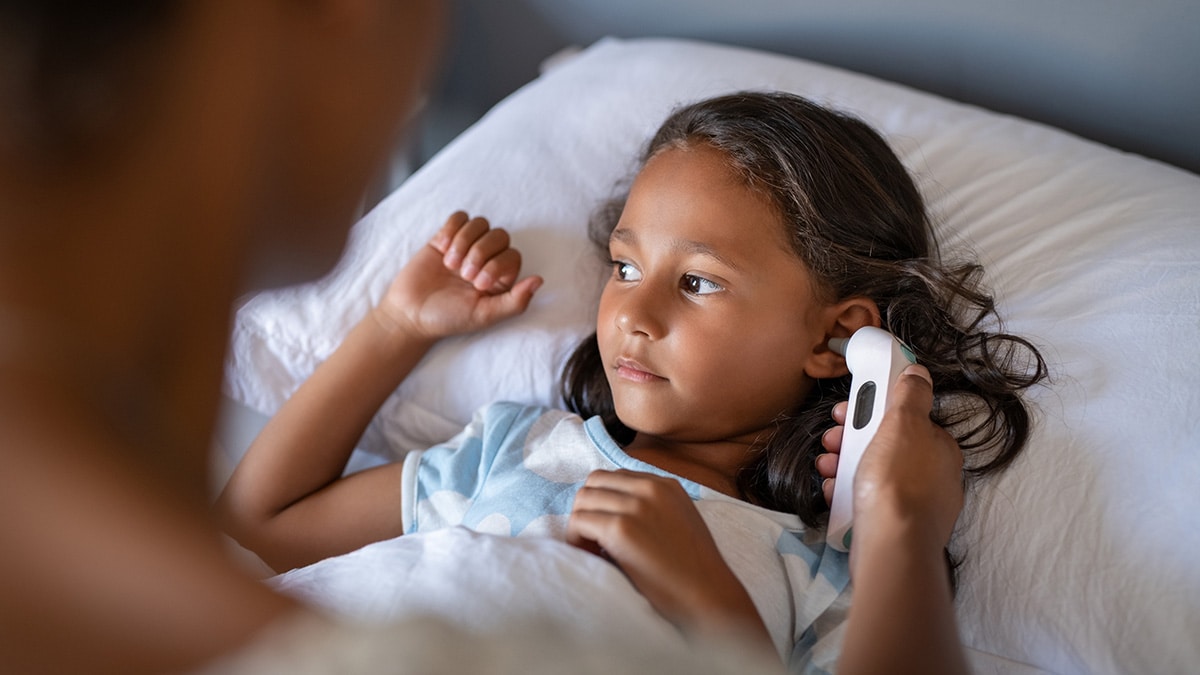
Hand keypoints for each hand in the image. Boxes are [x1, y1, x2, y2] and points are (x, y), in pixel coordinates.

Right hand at [374, 211, 542, 339]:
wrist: (410, 313)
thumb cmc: (449, 318)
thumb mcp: (485, 315)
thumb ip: (515, 301)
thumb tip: (539, 280)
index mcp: (500, 279)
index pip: (512, 255)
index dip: (497, 265)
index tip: (478, 285)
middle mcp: (487, 260)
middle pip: (499, 235)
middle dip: (481, 252)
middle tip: (464, 276)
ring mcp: (466, 247)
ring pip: (480, 223)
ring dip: (465, 242)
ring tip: (450, 265)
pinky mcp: (445, 238)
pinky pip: (459, 217)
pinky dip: (451, 229)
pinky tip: (441, 249)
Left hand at [566, 470, 765, 638]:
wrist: (709, 596)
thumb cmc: (694, 571)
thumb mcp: (680, 522)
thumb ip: (653, 509)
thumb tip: (614, 514)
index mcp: (666, 485)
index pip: (616, 477)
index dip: (604, 502)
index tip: (605, 528)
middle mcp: (650, 488)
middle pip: (595, 482)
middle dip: (588, 508)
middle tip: (592, 539)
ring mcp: (635, 506)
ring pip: (583, 499)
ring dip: (580, 523)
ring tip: (592, 550)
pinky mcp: (621, 528)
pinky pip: (579, 522)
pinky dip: (576, 539)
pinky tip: (590, 557)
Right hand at [818, 365, 963, 561]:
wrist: (891, 546)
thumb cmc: (897, 481)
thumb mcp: (904, 424)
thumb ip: (911, 394)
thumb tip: (919, 372)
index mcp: (940, 449)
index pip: (906, 419)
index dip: (874, 410)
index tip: (848, 411)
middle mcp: (934, 477)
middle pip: (886, 446)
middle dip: (853, 439)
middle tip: (831, 439)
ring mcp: (916, 506)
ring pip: (874, 474)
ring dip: (843, 465)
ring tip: (825, 467)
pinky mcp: (896, 528)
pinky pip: (869, 502)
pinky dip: (848, 494)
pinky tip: (833, 492)